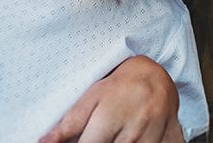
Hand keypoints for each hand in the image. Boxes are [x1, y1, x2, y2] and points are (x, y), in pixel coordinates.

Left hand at [38, 56, 183, 142]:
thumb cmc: (120, 86)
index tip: (82, 140)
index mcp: (109, 120)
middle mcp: (132, 133)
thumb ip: (69, 123)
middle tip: (101, 133)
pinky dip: (143, 142)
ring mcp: (152, 139)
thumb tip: (44, 142)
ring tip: (114, 133)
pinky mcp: (169, 141)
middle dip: (101, 142)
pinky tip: (135, 135)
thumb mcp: (92, 97)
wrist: (156, 77)